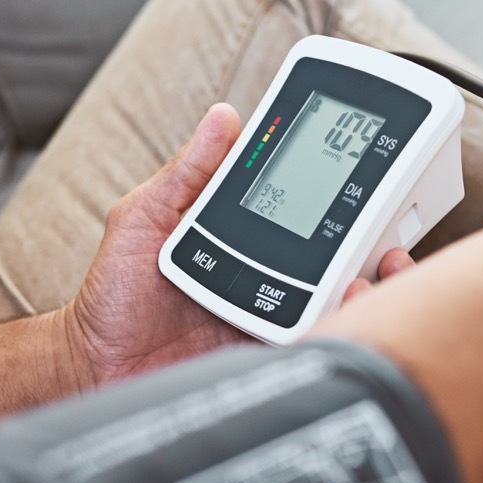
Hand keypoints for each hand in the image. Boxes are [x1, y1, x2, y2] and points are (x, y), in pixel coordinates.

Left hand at [62, 102, 416, 388]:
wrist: (97, 364)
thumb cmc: (114, 294)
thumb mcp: (143, 219)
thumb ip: (185, 174)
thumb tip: (222, 118)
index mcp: (240, 233)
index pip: (300, 207)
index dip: (339, 193)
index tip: (366, 174)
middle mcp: (264, 271)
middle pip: (336, 256)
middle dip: (376, 245)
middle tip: (385, 239)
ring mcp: (269, 312)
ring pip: (337, 299)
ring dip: (369, 286)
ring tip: (372, 276)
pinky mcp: (265, 352)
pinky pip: (312, 340)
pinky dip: (339, 327)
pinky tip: (346, 312)